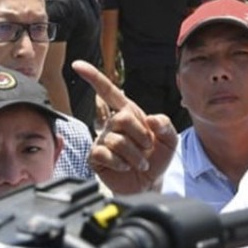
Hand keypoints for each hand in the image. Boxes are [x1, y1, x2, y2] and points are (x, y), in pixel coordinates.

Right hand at [73, 60, 177, 194]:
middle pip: (122, 118)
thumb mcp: (170, 139)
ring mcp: (103, 140)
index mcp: (129, 113)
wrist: (151, 183)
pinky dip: (120, 163)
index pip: (109, 91)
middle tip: (147, 148)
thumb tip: (150, 119)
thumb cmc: (157, 158)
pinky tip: (125, 167)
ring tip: (139, 162)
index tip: (77, 64)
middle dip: (141, 136)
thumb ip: (166, 124)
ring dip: (135, 155)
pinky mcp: (96, 157)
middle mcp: (112, 124)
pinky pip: (105, 155)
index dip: (94, 77)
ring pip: (117, 141)